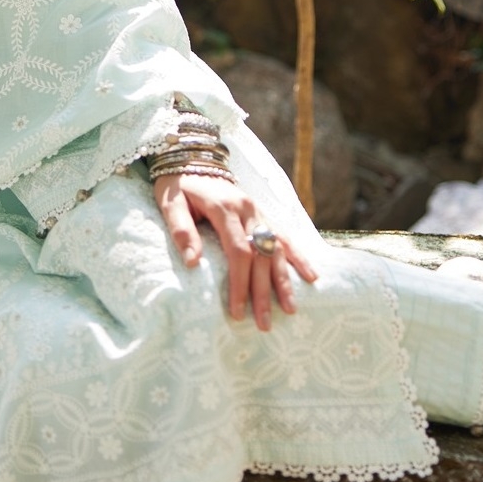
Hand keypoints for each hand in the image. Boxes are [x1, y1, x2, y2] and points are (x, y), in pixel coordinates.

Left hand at [153, 171, 317, 330]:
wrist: (190, 158)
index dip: (240, 283)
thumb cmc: (178, 186)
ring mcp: (259, 211)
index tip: (237, 311)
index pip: (238, 252)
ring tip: (290, 309)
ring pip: (277, 249)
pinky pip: (284, 236)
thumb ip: (182, 231)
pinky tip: (311, 276)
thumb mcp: (171, 205)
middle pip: (261, 256)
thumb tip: (193, 263)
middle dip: (263, 292)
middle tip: (264, 323)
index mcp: (225, 208)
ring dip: (284, 280)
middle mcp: (248, 209)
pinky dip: (298, 257)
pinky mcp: (263, 213)